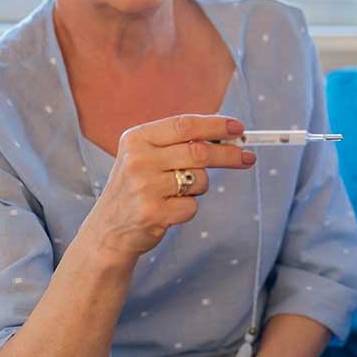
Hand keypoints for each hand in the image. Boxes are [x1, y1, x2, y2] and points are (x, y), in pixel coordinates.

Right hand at [85, 115, 255, 260]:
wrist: (108, 231)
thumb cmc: (137, 187)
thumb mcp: (147, 156)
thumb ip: (180, 143)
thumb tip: (229, 135)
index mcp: (136, 139)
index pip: (185, 125)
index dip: (216, 125)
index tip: (239, 129)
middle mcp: (138, 160)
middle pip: (199, 151)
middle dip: (228, 154)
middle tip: (248, 157)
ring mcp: (144, 188)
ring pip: (200, 180)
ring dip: (200, 187)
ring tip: (177, 192)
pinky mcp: (153, 214)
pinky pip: (192, 206)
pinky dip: (188, 208)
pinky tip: (168, 210)